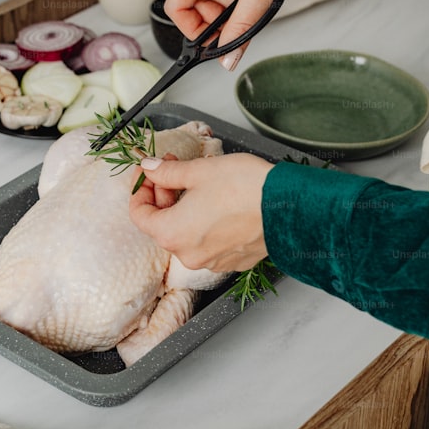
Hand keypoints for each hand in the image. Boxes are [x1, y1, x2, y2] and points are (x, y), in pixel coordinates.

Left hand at [129, 153, 274, 271]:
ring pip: (186, 233)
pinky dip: (205, 223)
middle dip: (164, 194)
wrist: (290, 207)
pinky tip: (217, 202)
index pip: (139, 215)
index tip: (148, 173)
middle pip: (162, 224)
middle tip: (173, 167)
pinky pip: (209, 241)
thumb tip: (149, 168)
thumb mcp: (198, 171)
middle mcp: (188, 255)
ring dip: (184, 208)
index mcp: (172, 234)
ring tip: (198, 183)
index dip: (140, 189)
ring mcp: (212, 261)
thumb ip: (167, 172)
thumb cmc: (245, 188)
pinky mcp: (233, 261)